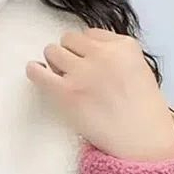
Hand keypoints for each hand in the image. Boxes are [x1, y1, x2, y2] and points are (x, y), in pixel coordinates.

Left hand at [26, 27, 173, 161]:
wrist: (140, 140)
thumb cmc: (140, 112)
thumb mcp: (137, 70)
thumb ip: (115, 56)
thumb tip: (85, 53)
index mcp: (124, 46)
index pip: (90, 34)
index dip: (85, 50)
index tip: (87, 63)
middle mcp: (102, 54)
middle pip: (69, 39)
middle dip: (68, 53)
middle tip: (73, 73)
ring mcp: (83, 72)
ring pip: (52, 51)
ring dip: (53, 62)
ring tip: (61, 79)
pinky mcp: (66, 91)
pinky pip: (38, 71)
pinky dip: (34, 71)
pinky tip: (35, 72)